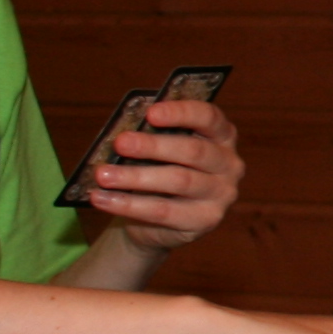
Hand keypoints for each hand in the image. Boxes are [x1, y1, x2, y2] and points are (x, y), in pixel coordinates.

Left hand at [86, 98, 242, 250]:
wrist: (159, 220)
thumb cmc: (160, 170)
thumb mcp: (160, 150)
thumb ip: (152, 137)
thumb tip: (125, 134)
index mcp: (222, 136)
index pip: (209, 117)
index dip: (181, 113)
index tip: (150, 113)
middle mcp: (229, 164)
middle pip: (193, 151)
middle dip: (153, 146)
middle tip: (120, 143)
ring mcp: (222, 194)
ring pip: (178, 181)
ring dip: (135, 177)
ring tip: (103, 175)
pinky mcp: (206, 220)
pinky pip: (164, 211)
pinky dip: (128, 204)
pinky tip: (102, 198)